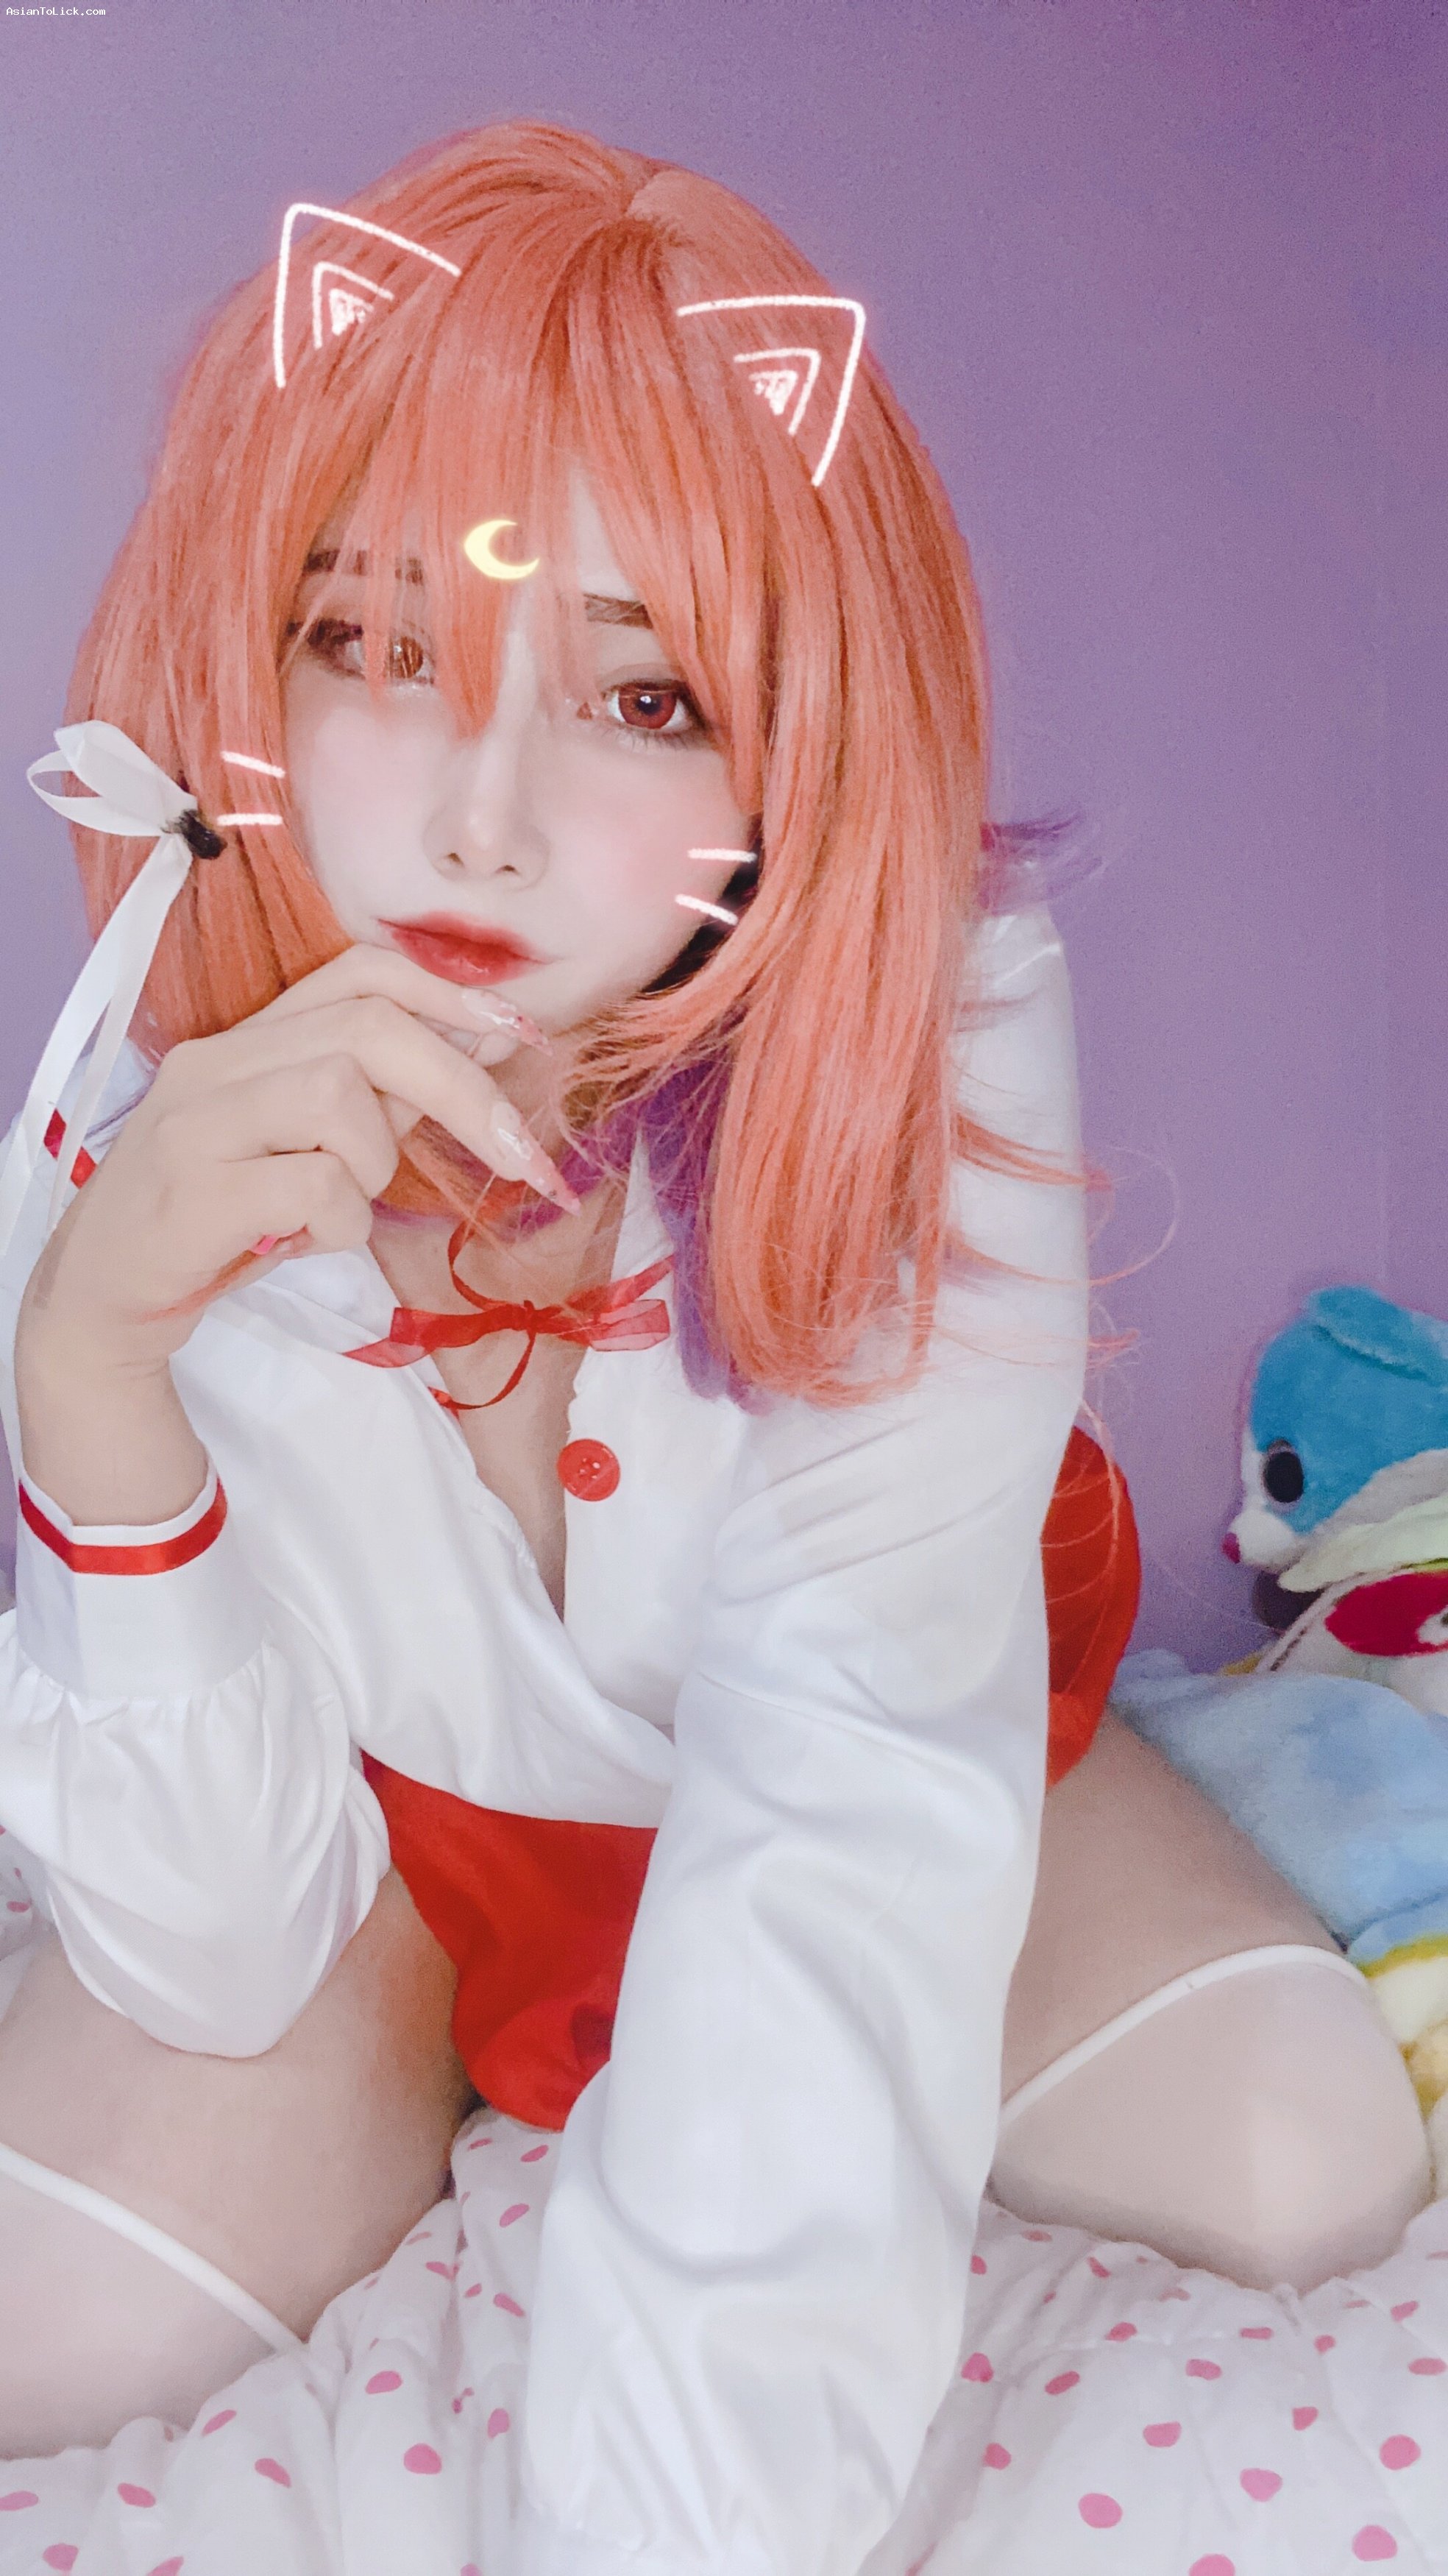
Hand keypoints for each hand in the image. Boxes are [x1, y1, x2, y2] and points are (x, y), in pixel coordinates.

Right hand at [13, 946, 571, 1512]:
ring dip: (375, 1163)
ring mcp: (198, 1119)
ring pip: (339, 1096)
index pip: (359, 972)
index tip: (519, 1036)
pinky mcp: (193, 1188)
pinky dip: (340, 1223)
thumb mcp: (302, 1146)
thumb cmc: (219, 1221)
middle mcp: (217, 1061)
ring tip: (339, 1208)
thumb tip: (488, 1042)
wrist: (105, 1298)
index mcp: (247, 1039)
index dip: (450, 993)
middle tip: (515, 1154)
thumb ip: (381, 1094)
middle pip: (369, 1028)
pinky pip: (314, 1183)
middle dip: (461, 1087)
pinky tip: (305, 1241)